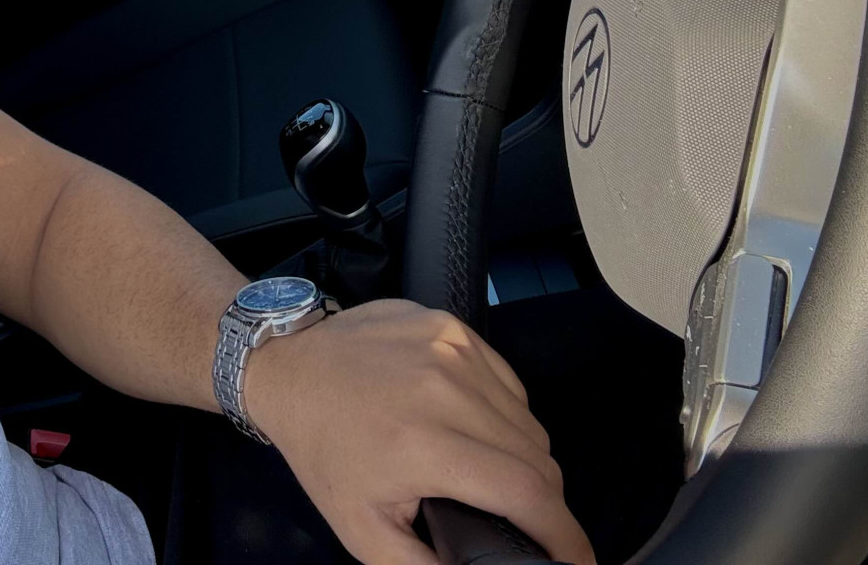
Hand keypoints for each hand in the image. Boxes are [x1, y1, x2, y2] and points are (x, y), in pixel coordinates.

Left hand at [241, 298, 594, 564]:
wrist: (288, 367)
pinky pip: (510, 385)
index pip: (527, 493)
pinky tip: (475, 428)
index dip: (565, 536)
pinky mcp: (453, 326)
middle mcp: (447, 387)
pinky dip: (507, 416)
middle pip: (538, 460)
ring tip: (494, 478)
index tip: (579, 561)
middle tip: (526, 526)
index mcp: (425, 442)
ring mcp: (453, 348)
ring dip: (526, 460)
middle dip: (544, 505)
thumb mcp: (362, 530)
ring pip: (530, 422)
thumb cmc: (323, 449)